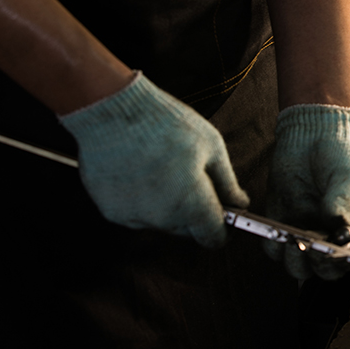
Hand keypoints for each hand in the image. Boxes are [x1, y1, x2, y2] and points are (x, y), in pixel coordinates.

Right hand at [59, 72, 248, 247]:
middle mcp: (161, 219)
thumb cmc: (165, 123)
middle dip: (196, 211)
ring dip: (169, 205)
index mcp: (190, 205)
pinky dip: (144, 199)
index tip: (226, 213)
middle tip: (194, 176)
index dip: (223, 227)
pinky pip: (138, 213)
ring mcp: (133, 217)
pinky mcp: (111, 210)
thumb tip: (239, 204)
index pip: (213, 237)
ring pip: (162, 221)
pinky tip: (143, 170)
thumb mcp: (211, 146)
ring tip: (165, 167)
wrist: (111, 111)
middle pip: (187, 230)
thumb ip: (228, 183)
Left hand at [264, 104, 349, 279]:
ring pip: (300, 267)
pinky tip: (277, 230)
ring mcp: (309, 233)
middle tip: (312, 244)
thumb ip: (343, 207)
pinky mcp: (284, 225)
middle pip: (328, 271)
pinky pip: (275, 249)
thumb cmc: (344, 154)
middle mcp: (335, 237)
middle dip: (320, 263)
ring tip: (293, 239)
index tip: (339, 250)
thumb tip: (340, 235)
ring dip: (296, 260)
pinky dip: (274, 245)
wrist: (316, 132)